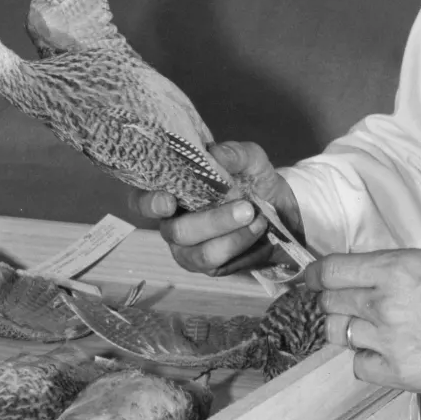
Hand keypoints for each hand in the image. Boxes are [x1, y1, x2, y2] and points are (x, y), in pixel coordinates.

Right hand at [129, 140, 304, 276]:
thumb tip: (216, 154)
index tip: (169, 202)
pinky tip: (259, 231)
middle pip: (175, 231)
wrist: (279, 205)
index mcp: (171, 192)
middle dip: (212, 222)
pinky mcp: (209, 266)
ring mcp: (189, 248)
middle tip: (246, 208)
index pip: (141, 200)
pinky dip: (243, 247)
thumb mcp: (250, 158)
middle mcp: (173, 222)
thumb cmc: (251, 178)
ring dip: (232, 239)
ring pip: (199, 254)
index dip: (149, 203)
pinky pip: (220, 264)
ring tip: (259, 221)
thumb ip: (234, 154)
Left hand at [304, 247, 420, 393]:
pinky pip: (358, 365)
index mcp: (393, 269)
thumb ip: (394, 266)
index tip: (311, 280)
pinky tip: (382, 352)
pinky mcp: (396, 372)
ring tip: (367, 329)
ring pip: (337, 333)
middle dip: (331, 302)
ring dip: (347, 329)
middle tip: (344, 305)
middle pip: (330, 303)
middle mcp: (383, 303)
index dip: (315, 275)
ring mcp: (387, 340)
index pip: (332, 271)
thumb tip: (366, 272)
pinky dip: (365, 358)